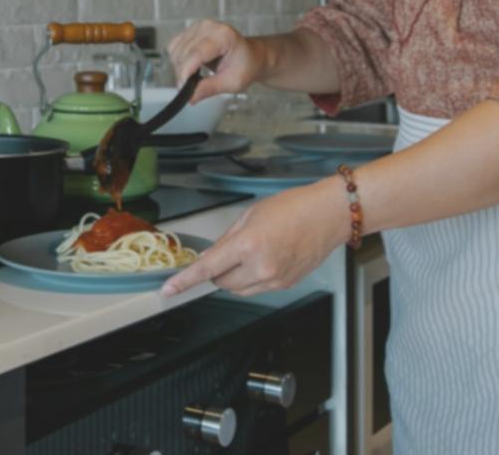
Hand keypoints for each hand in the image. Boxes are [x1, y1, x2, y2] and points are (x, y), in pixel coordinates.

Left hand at [161, 177, 351, 296]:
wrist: (328, 216)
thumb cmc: (294, 207)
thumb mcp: (251, 215)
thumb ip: (227, 239)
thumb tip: (211, 256)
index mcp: (248, 245)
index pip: (208, 268)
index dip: (185, 280)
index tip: (169, 288)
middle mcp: (261, 267)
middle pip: (222, 283)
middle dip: (218, 271)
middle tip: (229, 251)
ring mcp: (275, 280)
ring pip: (239, 290)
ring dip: (234, 277)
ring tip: (251, 253)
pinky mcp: (285, 285)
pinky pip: (258, 289)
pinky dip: (253, 278)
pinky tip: (266, 258)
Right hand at [168, 20, 264, 103]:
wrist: (251, 55)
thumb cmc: (246, 66)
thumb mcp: (233, 82)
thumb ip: (210, 88)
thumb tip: (190, 97)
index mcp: (223, 36)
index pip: (196, 54)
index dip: (185, 73)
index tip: (182, 89)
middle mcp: (209, 27)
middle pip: (183, 53)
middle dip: (183, 74)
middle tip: (192, 88)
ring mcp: (199, 26)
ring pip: (175, 50)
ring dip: (180, 67)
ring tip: (195, 76)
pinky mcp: (191, 30)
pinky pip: (174, 46)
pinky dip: (178, 60)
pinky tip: (192, 66)